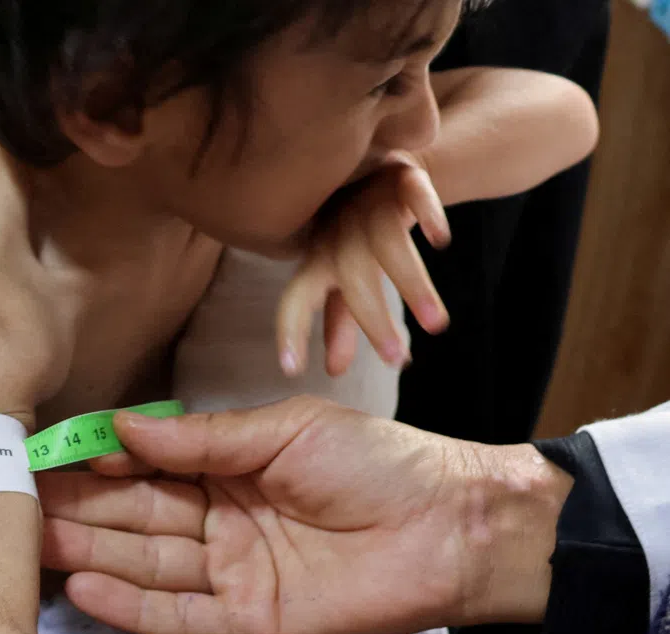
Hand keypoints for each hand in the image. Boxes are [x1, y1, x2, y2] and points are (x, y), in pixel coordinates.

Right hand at [41, 397, 569, 633]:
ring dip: (91, 556)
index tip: (46, 457)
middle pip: (137, 519)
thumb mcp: (284, 432)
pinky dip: (133, 607)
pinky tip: (84, 590)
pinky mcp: (250, 622)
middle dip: (80, 512)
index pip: (149, 469)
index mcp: (232, 471)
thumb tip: (124, 425)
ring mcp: (234, 575)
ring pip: (148, 566)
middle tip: (17, 507)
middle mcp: (224, 524)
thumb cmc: (379, 463)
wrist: (452, 529)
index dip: (99, 464)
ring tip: (33, 545)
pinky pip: (180, 618)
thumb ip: (202, 439)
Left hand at [277, 153, 449, 378]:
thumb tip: (335, 372)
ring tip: (435, 325)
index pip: (296, 298)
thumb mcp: (344, 277)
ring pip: (387, 244)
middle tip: (395, 360)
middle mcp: (339, 234)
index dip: (290, 330)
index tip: (290, 369)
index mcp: (318, 262)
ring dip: (411, 284)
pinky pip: (415, 192)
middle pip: (352, 277)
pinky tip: (440, 240)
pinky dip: (427, 213)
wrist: (382, 164)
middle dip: (372, 320)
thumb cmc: (354, 236)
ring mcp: (370, 204)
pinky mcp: (404, 176)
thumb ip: (340, 323)